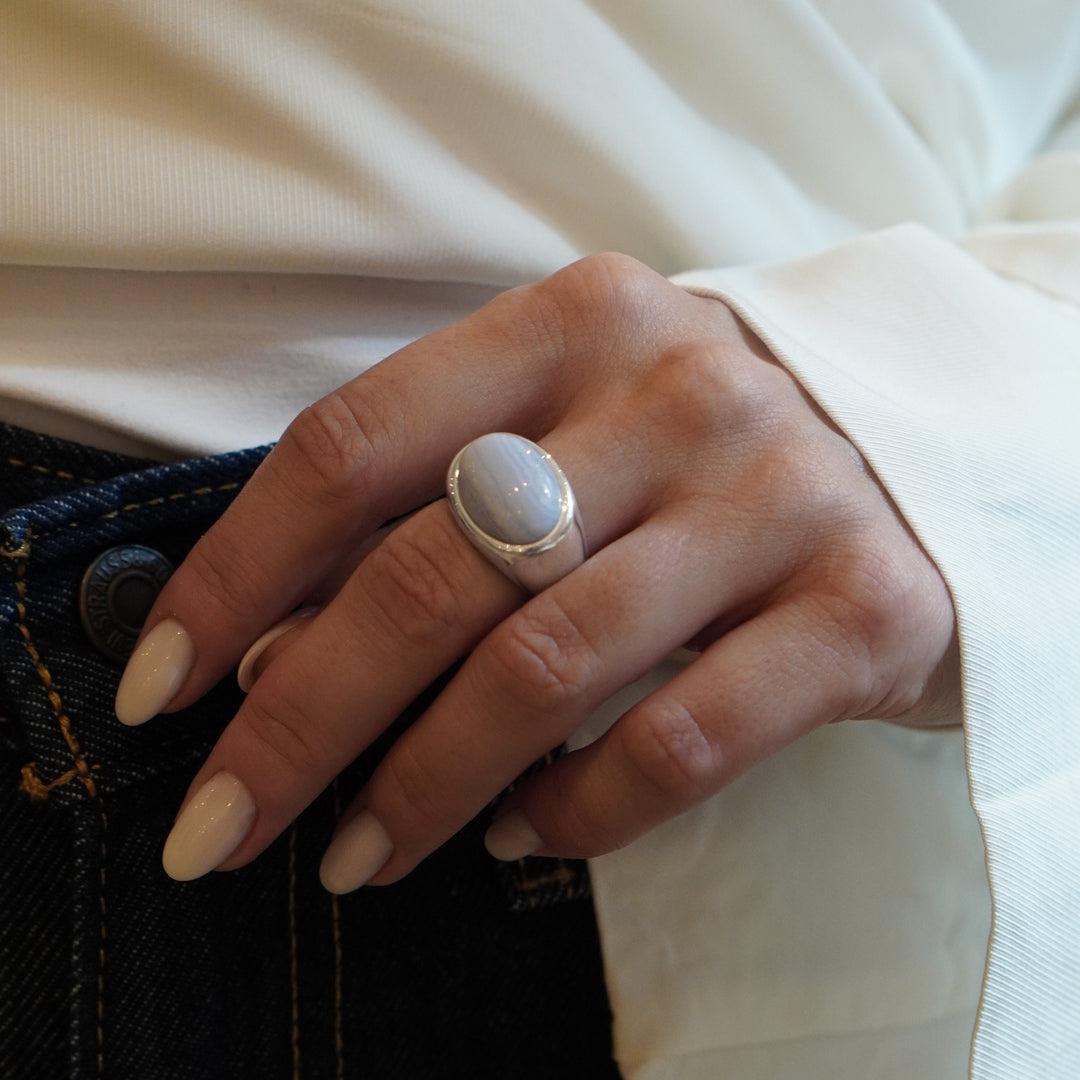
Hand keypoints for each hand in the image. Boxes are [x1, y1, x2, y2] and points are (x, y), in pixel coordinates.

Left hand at [116, 253, 959, 890]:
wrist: (921, 453)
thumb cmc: (695, 453)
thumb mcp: (564, 443)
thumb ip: (430, 522)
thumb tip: (278, 655)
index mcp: (574, 323)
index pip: (358, 442)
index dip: (238, 571)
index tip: (163, 686)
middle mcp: (677, 392)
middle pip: (435, 570)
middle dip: (303, 716)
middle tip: (228, 825)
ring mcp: (777, 496)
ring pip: (547, 667)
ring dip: (424, 784)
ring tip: (361, 854)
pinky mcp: (859, 608)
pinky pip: (680, 741)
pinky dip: (575, 810)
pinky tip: (520, 833)